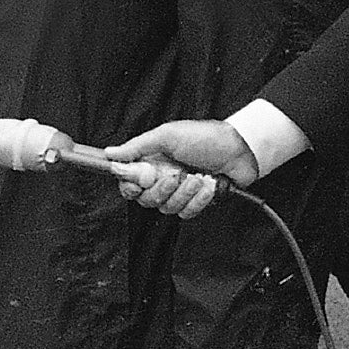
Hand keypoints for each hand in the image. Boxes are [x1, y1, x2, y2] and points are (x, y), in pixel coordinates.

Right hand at [98, 120, 260, 217]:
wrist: (239, 150)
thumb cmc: (204, 137)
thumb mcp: (167, 135)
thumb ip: (137, 147)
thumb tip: (110, 154)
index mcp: (150, 160)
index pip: (129, 182)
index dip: (131, 186)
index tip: (140, 180)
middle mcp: (161, 177)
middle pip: (146, 199)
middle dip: (162, 189)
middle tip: (175, 175)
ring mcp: (179, 191)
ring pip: (167, 208)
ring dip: (184, 193)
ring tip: (197, 177)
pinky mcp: (195, 202)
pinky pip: (186, 212)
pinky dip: (198, 200)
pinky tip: (207, 185)